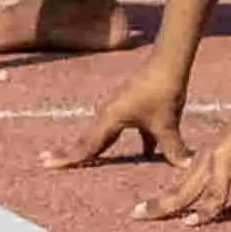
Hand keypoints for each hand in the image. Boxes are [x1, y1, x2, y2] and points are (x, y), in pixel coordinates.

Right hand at [44, 66, 194, 174]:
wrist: (168, 65)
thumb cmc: (162, 92)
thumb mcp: (166, 124)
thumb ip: (172, 147)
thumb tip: (186, 167)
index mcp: (110, 119)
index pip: (87, 145)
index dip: (68, 157)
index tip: (46, 163)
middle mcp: (108, 115)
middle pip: (87, 140)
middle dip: (70, 153)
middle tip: (45, 162)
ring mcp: (118, 111)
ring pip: (101, 136)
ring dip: (91, 149)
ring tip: (75, 160)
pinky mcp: (130, 109)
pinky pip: (120, 132)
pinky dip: (119, 143)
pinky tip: (133, 156)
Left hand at [144, 98, 230, 223]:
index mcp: (206, 161)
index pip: (179, 188)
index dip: (159, 203)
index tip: (137, 213)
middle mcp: (212, 159)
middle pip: (184, 191)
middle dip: (162, 205)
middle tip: (138, 216)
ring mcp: (228, 155)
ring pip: (213, 191)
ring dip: (206, 211)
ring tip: (194, 224)